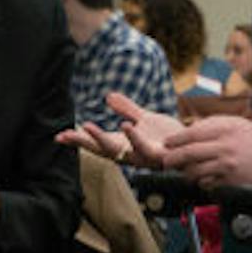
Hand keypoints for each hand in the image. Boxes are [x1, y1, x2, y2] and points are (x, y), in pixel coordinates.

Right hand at [55, 92, 181, 168]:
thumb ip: (127, 108)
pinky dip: (134, 137)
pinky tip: (126, 125)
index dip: (78, 139)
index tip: (59, 135)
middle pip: (101, 149)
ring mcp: (143, 156)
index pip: (96, 142)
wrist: (192, 144)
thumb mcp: (143, 118)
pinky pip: (144, 148)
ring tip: (88, 127)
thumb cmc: (167, 135)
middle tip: (66, 135)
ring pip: (118, 151)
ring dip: (102, 140)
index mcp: (123, 144)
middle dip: (83, 142)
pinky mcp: (159, 155)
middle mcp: (130, 153)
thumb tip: (108, 96)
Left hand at [163, 116, 251, 187]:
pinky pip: (206, 183)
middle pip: (188, 153)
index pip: (191, 134)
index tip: (167, 144)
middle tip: (166, 162)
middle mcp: (225, 146)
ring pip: (194, 171)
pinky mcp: (230, 181)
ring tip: (184, 172)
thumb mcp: (237, 124)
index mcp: (225, 129)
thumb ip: (213, 125)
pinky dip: (201, 182)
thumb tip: (189, 130)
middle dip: (172, 159)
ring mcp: (227, 165)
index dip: (174, 140)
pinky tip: (203, 179)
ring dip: (185, 173)